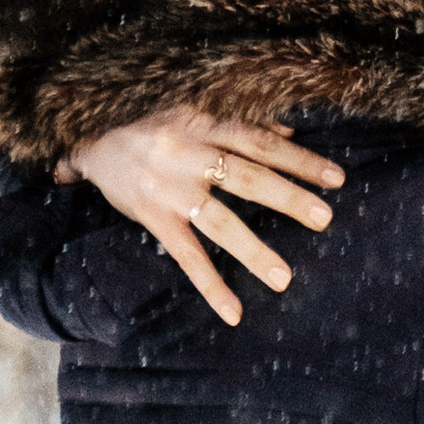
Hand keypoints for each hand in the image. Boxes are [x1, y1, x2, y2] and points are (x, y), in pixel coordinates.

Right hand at [57, 106, 345, 327]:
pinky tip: (232, 312)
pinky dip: (210, 285)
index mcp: (203, 122)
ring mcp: (170, 188)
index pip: (260, 141)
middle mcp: (189, 152)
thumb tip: (289, 132)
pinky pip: (186, 255)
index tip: (336, 178)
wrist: (86, 136)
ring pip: (219, 221)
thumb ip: (238, 123)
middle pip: (247, 176)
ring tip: (283, 279)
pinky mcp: (152, 217)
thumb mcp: (191, 111)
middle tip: (326, 218)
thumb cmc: (148, 124)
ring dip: (253, 251)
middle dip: (288, 198)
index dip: (300, 159)